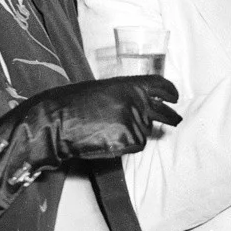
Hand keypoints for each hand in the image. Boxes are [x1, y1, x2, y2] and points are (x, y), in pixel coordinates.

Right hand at [0, 76, 179, 225]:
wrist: (53, 121)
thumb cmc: (70, 103)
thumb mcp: (100, 90)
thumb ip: (123, 95)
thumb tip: (140, 104)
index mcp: (129, 84)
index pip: (161, 86)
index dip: (170, 92)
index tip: (175, 97)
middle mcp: (137, 101)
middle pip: (162, 113)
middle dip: (170, 117)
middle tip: (176, 120)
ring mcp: (135, 121)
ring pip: (144, 132)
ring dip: (131, 133)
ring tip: (107, 130)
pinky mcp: (129, 141)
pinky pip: (134, 146)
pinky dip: (124, 146)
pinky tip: (105, 140)